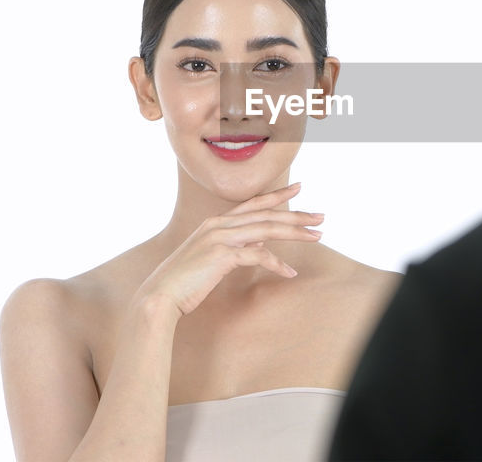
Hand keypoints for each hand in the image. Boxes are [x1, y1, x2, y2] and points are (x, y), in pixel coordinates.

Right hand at [135, 183, 322, 317]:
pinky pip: (258, 256)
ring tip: (317, 236)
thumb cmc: (185, 279)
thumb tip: (259, 244)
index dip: (277, 195)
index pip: (253, 203)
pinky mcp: (222, 255)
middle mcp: (219, 224)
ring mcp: (220, 238)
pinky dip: (276, 263)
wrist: (161, 294)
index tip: (299, 186)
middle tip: (320, 217)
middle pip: (266, 214)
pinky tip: (290, 272)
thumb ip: (235, 246)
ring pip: (266, 229)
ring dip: (295, 232)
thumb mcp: (212, 257)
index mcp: (216, 222)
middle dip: (296, 214)